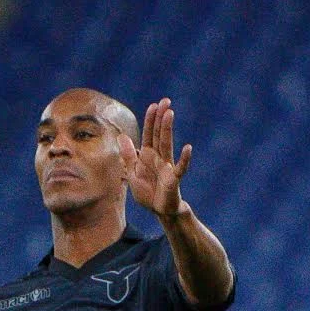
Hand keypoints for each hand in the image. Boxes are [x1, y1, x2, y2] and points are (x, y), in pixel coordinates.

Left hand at [118, 98, 191, 219]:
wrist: (159, 210)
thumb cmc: (148, 191)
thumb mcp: (132, 172)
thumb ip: (128, 155)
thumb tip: (121, 136)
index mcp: (148, 156)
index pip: (149, 134)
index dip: (150, 120)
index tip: (154, 105)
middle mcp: (159, 158)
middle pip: (159, 135)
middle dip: (161, 118)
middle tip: (165, 101)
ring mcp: (167, 167)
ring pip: (167, 145)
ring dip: (167, 129)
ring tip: (170, 114)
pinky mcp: (174, 179)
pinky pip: (180, 168)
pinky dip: (184, 159)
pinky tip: (188, 148)